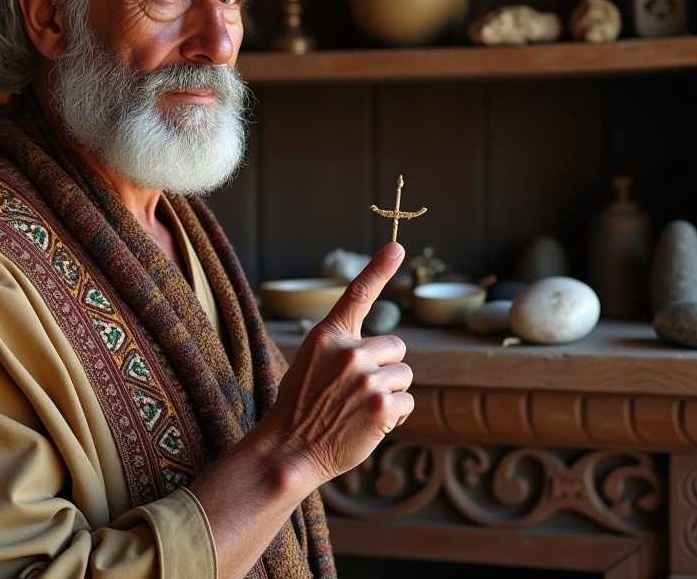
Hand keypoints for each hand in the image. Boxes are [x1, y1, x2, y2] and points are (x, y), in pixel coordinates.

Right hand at [260, 242, 414, 486]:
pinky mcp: (381, 406)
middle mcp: (348, 351)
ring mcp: (365, 378)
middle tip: (357, 392)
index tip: (397, 246)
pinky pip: (407, 403)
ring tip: (360, 410)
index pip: (356, 294)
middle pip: (396, 347)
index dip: (379, 268)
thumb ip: (343, 350)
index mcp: (326, 335)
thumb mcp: (311, 364)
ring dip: (391, 393)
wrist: (288, 451)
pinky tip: (369, 426)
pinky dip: (396, 417)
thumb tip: (383, 353)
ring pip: (405, 376)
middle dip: (386, 369)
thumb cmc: (300, 409)